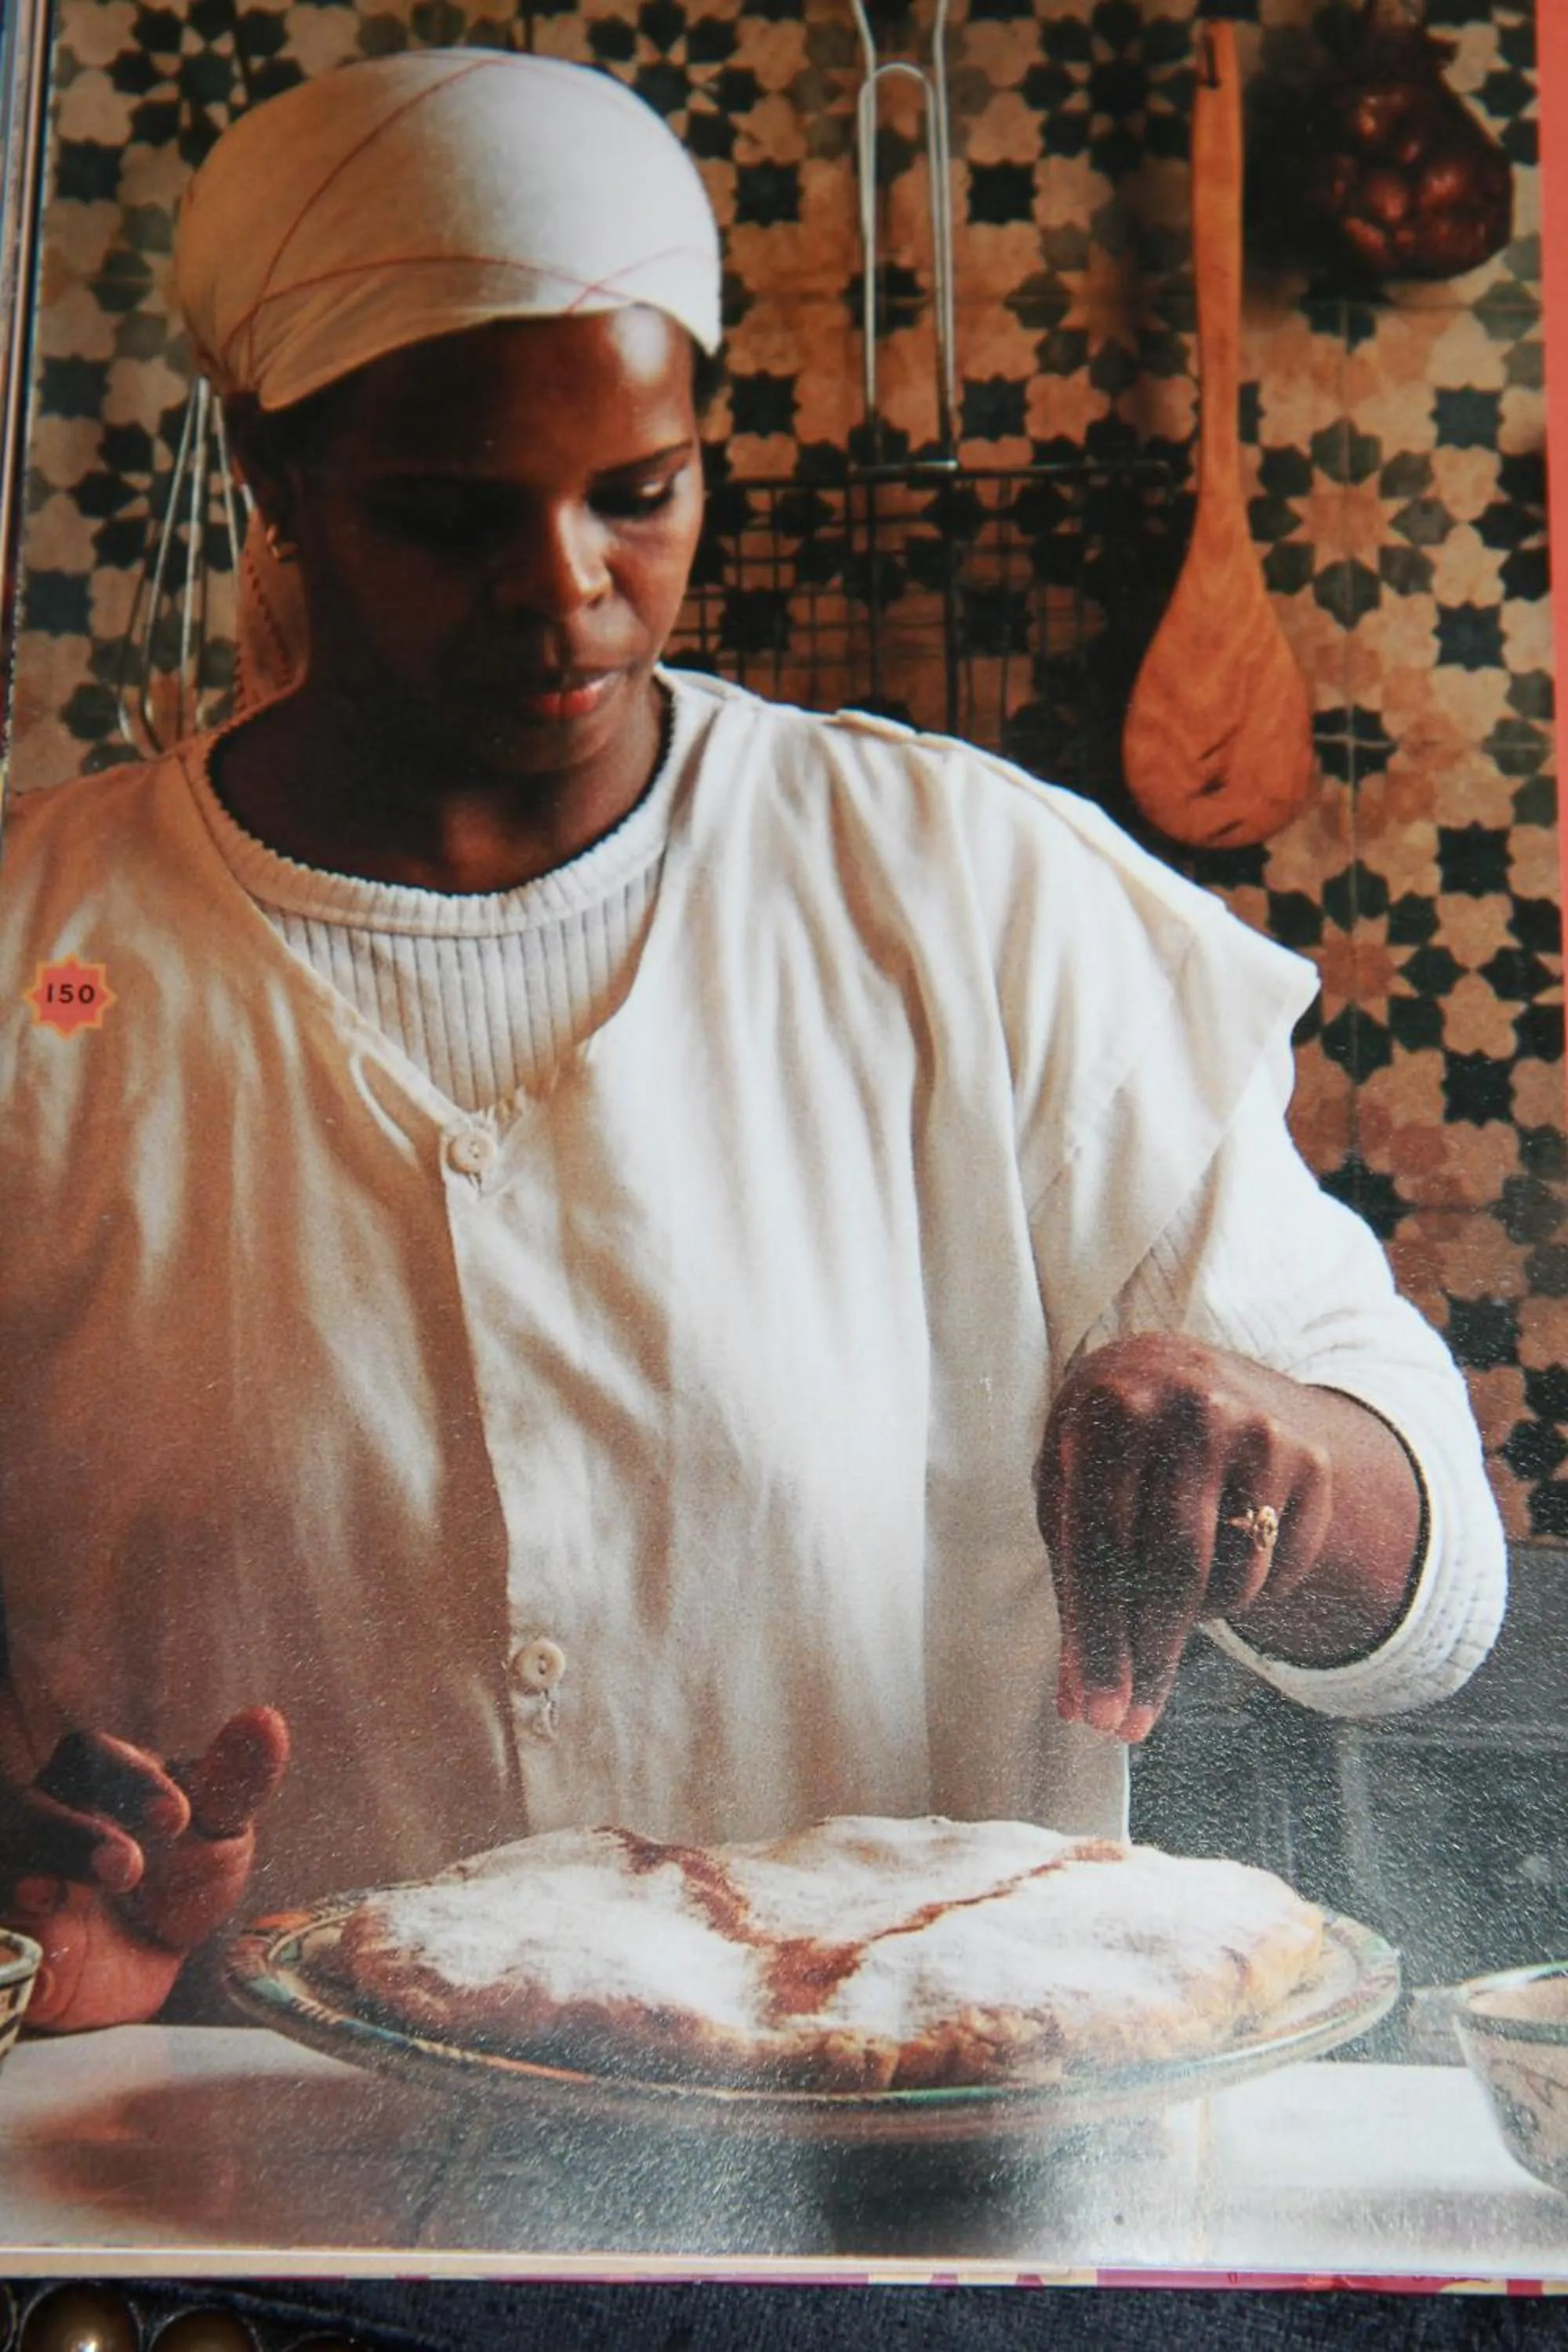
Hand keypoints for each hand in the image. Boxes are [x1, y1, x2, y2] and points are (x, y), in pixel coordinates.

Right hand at [0, 1707, 289, 2032]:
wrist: (141, 1975)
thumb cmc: (179, 1882)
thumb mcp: (216, 1835)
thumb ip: (235, 1783)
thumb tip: (266, 1719)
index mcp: (93, 1782)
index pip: (90, 1754)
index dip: (127, 1779)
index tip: (177, 1817)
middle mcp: (39, 1823)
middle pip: (21, 1807)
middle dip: (70, 1833)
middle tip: (127, 1867)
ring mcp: (13, 1879)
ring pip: (0, 1861)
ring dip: (27, 1878)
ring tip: (57, 1900)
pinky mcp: (4, 1938)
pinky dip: (6, 1938)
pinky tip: (41, 1950)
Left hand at [1036, 1336, 1339, 1744]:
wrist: (1185, 1371)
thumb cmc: (1105, 1453)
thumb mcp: (1070, 1492)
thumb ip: (1073, 1589)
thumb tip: (1079, 1707)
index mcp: (1110, 1409)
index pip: (1102, 1543)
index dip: (1098, 1637)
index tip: (1097, 1714)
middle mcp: (1187, 1409)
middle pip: (1171, 1567)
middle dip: (1148, 1658)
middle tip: (1128, 1726)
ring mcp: (1256, 1429)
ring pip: (1231, 1577)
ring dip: (1193, 1620)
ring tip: (1166, 1598)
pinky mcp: (1308, 1458)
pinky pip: (1276, 1570)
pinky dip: (1241, 1593)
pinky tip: (1217, 1558)